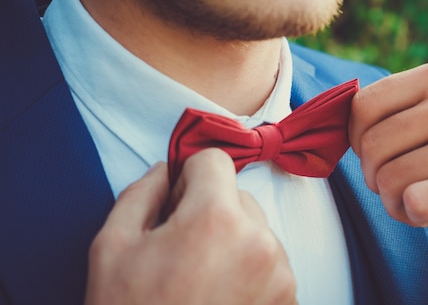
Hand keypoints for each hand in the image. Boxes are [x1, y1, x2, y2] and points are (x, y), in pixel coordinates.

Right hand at [85, 149, 296, 304]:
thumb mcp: (112, 248)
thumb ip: (141, 194)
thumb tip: (165, 171)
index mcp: (215, 218)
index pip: (215, 160)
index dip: (190, 175)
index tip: (178, 199)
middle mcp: (259, 241)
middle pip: (238, 196)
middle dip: (211, 210)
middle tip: (183, 248)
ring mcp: (280, 274)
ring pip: (257, 230)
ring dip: (233, 241)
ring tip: (202, 279)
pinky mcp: (289, 300)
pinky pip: (270, 262)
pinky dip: (250, 269)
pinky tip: (221, 296)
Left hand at [350, 59, 427, 244]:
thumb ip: (405, 104)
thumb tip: (344, 126)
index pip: (362, 106)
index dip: (358, 140)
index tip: (379, 157)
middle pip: (372, 147)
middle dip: (375, 177)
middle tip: (398, 186)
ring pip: (389, 180)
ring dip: (394, 202)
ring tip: (418, 200)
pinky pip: (416, 202)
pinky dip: (414, 215)